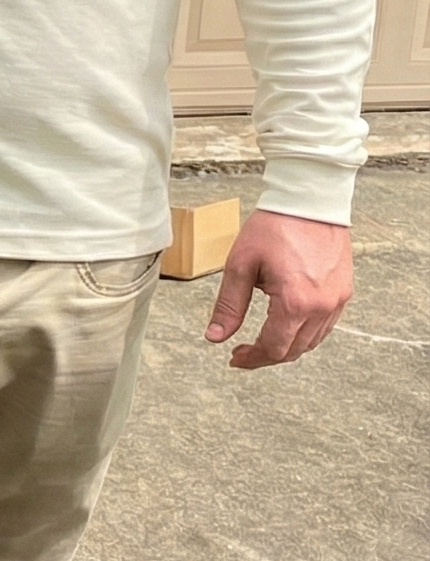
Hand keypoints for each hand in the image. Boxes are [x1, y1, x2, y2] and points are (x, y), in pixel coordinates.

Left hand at [205, 208, 352, 368]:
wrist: (309, 202)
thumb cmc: (274, 227)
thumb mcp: (240, 265)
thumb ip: (228, 305)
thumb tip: (215, 337)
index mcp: (295, 302)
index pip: (274, 348)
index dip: (252, 359)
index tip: (234, 358)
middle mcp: (322, 306)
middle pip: (294, 350)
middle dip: (266, 356)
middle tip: (242, 352)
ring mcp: (337, 300)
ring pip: (312, 341)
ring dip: (286, 346)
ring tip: (262, 340)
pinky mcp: (344, 292)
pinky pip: (325, 326)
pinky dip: (304, 333)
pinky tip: (286, 325)